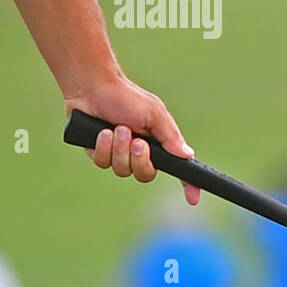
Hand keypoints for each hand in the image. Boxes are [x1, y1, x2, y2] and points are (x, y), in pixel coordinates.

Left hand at [64, 73, 199, 205]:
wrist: (94, 87)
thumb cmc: (126, 96)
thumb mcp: (154, 113)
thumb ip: (170, 136)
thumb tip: (188, 156)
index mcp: (157, 143)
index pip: (176, 169)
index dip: (186, 184)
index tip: (193, 198)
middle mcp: (139, 152)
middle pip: (145, 174)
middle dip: (140, 159)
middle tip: (137, 141)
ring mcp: (117, 154)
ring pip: (122, 171)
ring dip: (120, 149)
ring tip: (116, 129)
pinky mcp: (98, 153)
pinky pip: (103, 163)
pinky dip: (103, 147)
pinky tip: (101, 132)